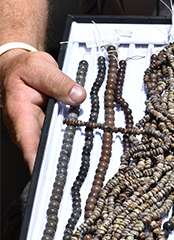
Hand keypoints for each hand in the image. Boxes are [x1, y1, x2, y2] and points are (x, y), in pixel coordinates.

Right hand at [0, 49, 85, 172]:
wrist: (21, 68)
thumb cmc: (26, 69)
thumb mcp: (40, 68)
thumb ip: (59, 82)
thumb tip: (78, 96)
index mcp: (20, 113)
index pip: (28, 140)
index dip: (36, 158)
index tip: (45, 171)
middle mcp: (28, 127)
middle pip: (44, 150)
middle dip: (59, 161)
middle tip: (76, 169)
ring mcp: (39, 131)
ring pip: (55, 147)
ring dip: (69, 153)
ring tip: (85, 159)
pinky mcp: (50, 130)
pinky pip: (62, 139)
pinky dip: (73, 142)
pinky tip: (87, 146)